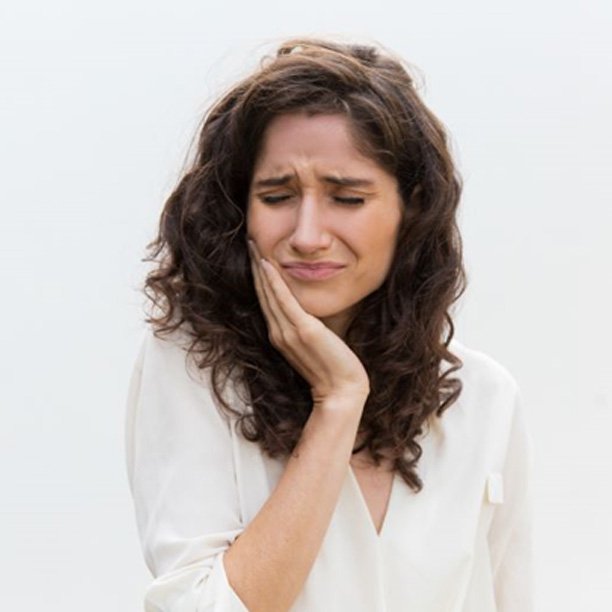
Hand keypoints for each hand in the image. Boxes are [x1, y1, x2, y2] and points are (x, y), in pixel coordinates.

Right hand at [248, 240, 369, 408]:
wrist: (341, 391)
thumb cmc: (333, 369)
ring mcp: (288, 332)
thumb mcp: (315, 343)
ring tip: (254, 247)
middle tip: (249, 243)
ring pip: (268, 293)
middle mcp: (278, 333)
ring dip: (260, 268)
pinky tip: (267, 264)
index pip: (265, 301)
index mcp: (279, 336)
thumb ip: (308, 326)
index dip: (259, 278)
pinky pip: (283, 300)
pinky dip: (273, 281)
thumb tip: (311, 309)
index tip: (255, 257)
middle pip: (262, 294)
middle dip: (255, 267)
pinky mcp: (303, 329)